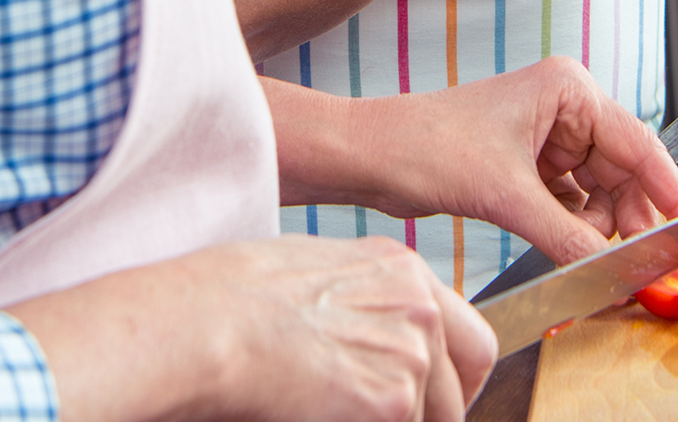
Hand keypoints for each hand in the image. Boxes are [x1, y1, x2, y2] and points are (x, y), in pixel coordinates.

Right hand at [15, 234, 494, 421]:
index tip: (441, 399)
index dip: (459, 376)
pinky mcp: (394, 402)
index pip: (469, 334)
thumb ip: (363, 304)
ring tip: (337, 409)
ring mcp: (413, 354)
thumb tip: (368, 344)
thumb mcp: (315, 275)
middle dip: (444, 408)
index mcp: (400, 269)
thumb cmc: (231, 299)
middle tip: (401, 416)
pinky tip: (325, 414)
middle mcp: (419, 306)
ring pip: (434, 415)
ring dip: (398, 419)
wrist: (208, 322)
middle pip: (469, 378)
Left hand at [347, 57, 677, 264]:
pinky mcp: (530, 168)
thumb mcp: (506, 196)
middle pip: (623, 173)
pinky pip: (573, 205)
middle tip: (645, 266)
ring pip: (600, 195)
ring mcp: (548, 139)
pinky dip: (576, 231)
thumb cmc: (427, 147)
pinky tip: (575, 254)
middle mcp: (565, 108)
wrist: (371, 157)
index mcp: (568, 89)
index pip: (638, 143)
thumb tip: (614, 272)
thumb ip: (568, 237)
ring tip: (595, 263)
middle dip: (630, 220)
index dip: (669, 190)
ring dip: (600, 231)